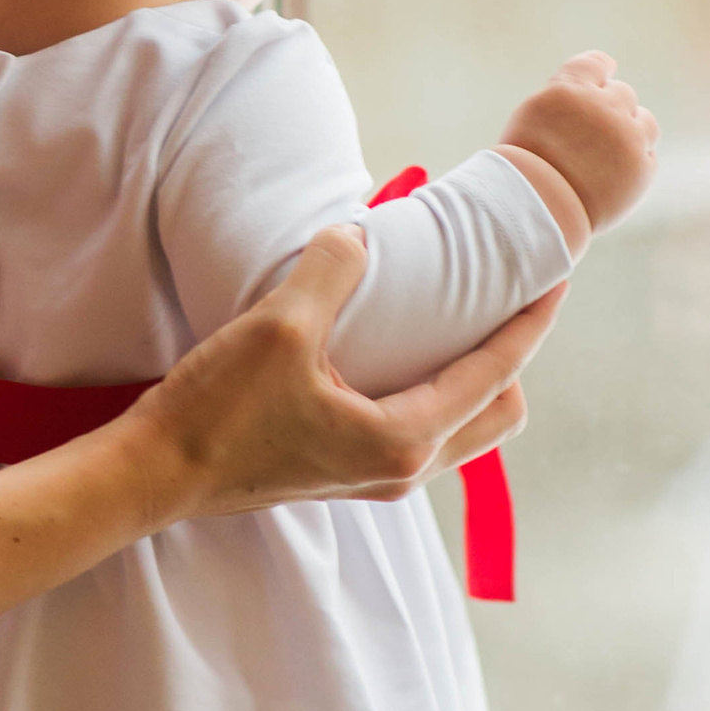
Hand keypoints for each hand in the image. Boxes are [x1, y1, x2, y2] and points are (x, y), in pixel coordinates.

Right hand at [128, 228, 559, 518]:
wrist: (155, 474)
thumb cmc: (217, 413)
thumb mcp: (278, 327)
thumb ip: (332, 271)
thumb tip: (359, 232)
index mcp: (404, 440)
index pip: (496, 375)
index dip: (529, 323)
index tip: (554, 280)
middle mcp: (401, 469)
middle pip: (497, 415)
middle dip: (513, 359)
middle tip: (505, 302)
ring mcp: (372, 478)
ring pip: (461, 430)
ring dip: (474, 380)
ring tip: (459, 322)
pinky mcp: (341, 473)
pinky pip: (418, 432)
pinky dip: (432, 393)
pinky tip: (398, 351)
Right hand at [503, 49, 657, 233]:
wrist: (538, 207)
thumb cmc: (523, 167)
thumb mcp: (532, 119)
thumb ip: (565, 102)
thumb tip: (591, 95)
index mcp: (570, 88)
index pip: (596, 64)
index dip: (602, 70)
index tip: (605, 75)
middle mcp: (604, 106)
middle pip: (622, 94)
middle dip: (611, 109)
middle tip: (593, 133)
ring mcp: (627, 137)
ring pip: (645, 122)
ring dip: (632, 131)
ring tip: (611, 153)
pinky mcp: (640, 168)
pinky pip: (647, 157)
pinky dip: (634, 164)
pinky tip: (613, 177)